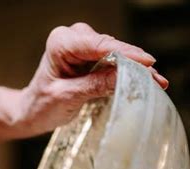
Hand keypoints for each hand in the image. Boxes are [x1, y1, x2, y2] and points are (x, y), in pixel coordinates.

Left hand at [20, 23, 167, 133]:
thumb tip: (123, 77)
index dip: (126, 54)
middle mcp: (74, 37)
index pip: (99, 45)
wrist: (32, 110)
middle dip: (136, 64)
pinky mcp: (92, 56)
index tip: (147, 63)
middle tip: (158, 80)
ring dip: (136, 69)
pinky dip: (129, 72)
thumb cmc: (42, 105)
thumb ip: (93, 86)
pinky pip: (115, 62)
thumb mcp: (66, 98)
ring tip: (157, 83)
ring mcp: (85, 45)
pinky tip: (147, 81)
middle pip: (112, 47)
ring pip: (117, 54)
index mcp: (62, 42)